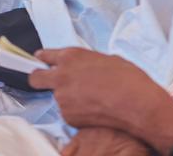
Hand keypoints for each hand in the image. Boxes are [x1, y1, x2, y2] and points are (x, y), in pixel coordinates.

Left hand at [30, 49, 172, 151]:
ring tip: (91, 99)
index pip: (45, 55)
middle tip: (49, 82)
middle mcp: (61, 75)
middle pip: (35, 78)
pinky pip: (68, 112)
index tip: (41, 61)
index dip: (43, 59)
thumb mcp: (106, 59)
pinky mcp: (67, 115)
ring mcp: (62, 97)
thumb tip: (84, 67)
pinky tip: (94, 110)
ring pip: (57, 97)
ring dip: (68, 98)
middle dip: (39, 79)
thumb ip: (87, 62)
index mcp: (71, 56)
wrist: (136, 104)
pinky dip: (77, 112)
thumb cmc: (127, 79)